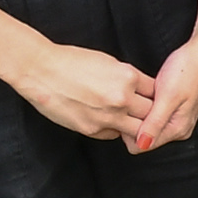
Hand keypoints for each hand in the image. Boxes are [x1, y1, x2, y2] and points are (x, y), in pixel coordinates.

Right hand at [14, 38, 159, 144]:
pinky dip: (114, 130)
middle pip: (152, 113)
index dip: (156, 95)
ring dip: (136, 127)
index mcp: (128, 77)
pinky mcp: (92, 129)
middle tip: (146, 112)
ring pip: (137, 130)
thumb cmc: (72, 62)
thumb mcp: (108, 62)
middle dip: (150, 113)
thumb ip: (128, 78)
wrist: (41, 70)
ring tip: (130, 121)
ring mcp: (108, 116)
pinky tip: (107, 121)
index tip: (152, 97)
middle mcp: (122, 98)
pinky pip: (113, 135)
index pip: (157, 92)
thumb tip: (142, 90)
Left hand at [128, 23, 197, 155]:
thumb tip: (142, 144)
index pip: (141, 146)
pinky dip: (145, 106)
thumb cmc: (189, 69)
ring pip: (146, 125)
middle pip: (143, 137)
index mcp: (177, 129)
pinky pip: (152, 115)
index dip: (128, 130)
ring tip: (142, 94)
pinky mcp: (174, 109)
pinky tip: (148, 92)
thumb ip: (155, 122)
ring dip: (139, 112)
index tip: (126, 110)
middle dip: (133, 121)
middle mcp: (178, 128)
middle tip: (134, 99)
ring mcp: (177, 119)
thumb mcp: (169, 96)